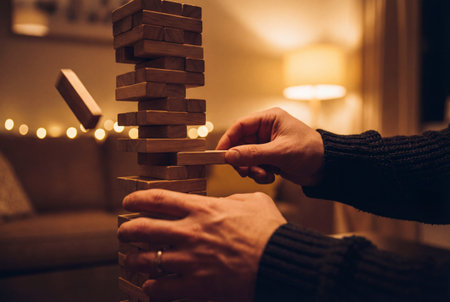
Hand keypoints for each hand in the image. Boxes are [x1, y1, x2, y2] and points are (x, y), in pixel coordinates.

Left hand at [117, 189, 286, 301]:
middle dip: (127, 230)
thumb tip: (225, 201)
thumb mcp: (253, 202)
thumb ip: (233, 199)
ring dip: (135, 259)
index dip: (137, 199)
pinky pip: (161, 288)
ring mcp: (190, 260)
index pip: (158, 199)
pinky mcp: (196, 285)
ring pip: (147, 259)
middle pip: (143, 229)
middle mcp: (190, 232)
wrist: (279, 262)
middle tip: (124, 233)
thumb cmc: (269, 230)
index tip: (128, 202)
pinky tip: (150, 286)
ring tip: (132, 260)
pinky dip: (152, 287)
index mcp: (202, 209)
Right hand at [217, 107, 324, 185]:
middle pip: (240, 144)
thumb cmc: (310, 151)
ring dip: (251, 169)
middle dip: (242, 160)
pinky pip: (254, 166)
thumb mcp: (280, 152)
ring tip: (264, 174)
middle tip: (245, 171)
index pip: (240, 126)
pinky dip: (259, 174)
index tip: (220, 154)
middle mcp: (266, 130)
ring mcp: (267, 145)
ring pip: (246, 157)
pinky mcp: (270, 158)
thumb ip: (253, 154)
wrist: (327, 168)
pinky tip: (271, 176)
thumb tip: (229, 155)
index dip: (228, 139)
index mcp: (270, 119)